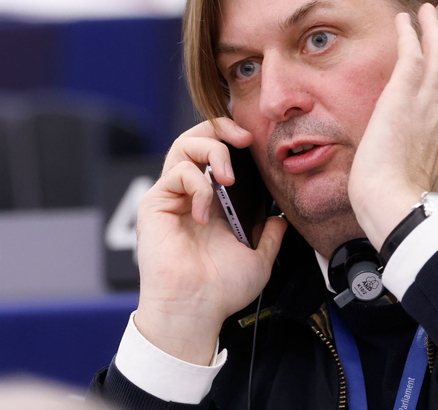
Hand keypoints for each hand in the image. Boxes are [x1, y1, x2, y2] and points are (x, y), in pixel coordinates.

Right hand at [133, 118, 287, 364]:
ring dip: (212, 151)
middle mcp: (190, 193)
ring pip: (183, 145)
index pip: (217, 152)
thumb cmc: (221, 289)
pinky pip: (177, 172)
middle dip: (221, 129)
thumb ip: (271, 234)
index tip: (255, 141)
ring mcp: (171, 196)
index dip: (233, 138)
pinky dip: (198, 186)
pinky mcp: (154, 203)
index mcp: (212, 200)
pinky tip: (205, 214)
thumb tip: (282, 217)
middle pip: (197, 137)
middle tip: (244, 139)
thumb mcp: (259, 256)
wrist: (197, 309)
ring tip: (229, 177)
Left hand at [348, 3, 437, 249]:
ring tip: (428, 8)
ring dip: (434, 28)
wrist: (394, 207)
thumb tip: (435, 150)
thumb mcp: (422, 173)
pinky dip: (410, 35)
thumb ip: (430, 155)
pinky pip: (412, 57)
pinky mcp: (402, 100)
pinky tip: (405, 19)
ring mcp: (425, 106)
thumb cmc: (399, 200)